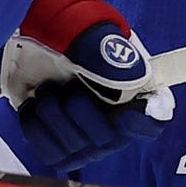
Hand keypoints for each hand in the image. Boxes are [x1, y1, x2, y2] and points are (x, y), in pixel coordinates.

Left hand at [0, 0, 172, 172]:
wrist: (34, 38)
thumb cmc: (69, 33)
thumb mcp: (91, 35)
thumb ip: (112, 57)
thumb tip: (130, 82)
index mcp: (135, 92)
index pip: (151, 123)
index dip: (140, 123)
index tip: (124, 113)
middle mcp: (116, 122)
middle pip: (107, 140)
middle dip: (79, 109)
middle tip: (68, 85)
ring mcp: (88, 140)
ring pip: (75, 148)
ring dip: (53, 113)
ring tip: (48, 89)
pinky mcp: (60, 148)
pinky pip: (51, 153)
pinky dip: (36, 127)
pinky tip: (36, 104)